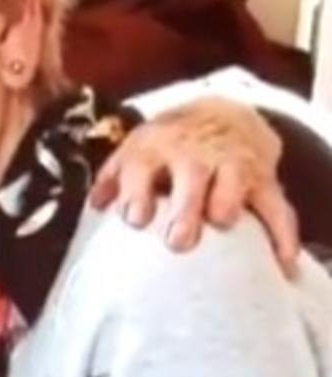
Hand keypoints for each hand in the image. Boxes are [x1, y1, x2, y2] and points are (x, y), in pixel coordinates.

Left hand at [90, 97, 299, 276]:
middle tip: (178, 241)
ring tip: (222, 224)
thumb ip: (113, 178)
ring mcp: (231, 164)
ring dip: (228, 203)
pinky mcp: (263, 179)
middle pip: (191, 174)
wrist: (221, 114)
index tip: (135, 219)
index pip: (142, 165)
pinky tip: (281, 262)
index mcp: (155, 148)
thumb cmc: (166, 145)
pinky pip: (276, 206)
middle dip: (186, 206)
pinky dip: (281, 233)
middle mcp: (193, 154)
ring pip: (234, 181)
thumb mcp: (136, 150)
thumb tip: (95, 205)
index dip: (137, 190)